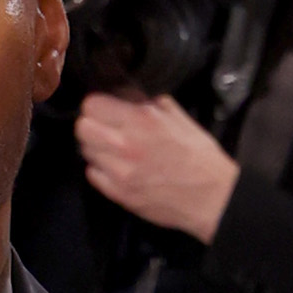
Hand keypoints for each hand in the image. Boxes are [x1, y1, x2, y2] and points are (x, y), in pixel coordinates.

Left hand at [75, 91, 240, 245]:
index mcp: (142, 119)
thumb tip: (125, 95)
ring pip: (85, 151)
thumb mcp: (177, 116)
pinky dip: (100, 169)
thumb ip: (147, 103)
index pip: (92, 104)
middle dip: (91, 125)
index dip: (97, 105)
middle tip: (104, 129)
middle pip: (81, 128)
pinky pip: (92, 174)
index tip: (105, 110)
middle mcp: (125, 144)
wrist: (211, 197)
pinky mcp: (119, 194)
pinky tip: (116, 168)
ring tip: (114, 149)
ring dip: (96, 148)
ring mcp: (119, 172)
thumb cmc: (199, 156)